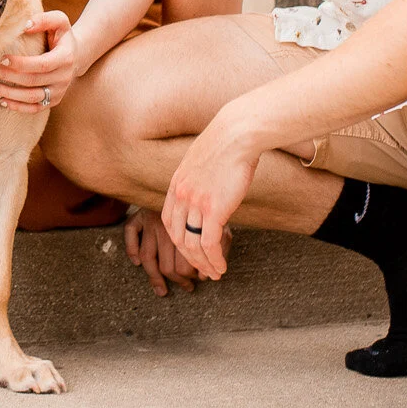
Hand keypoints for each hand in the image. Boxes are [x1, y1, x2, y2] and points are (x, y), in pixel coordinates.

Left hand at [0, 9, 75, 112]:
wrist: (75, 55)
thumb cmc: (61, 35)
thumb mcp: (59, 21)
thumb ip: (44, 19)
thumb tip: (25, 25)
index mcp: (65, 58)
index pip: (41, 64)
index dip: (20, 63)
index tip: (2, 58)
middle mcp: (64, 78)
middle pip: (32, 81)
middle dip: (8, 76)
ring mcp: (59, 92)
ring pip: (32, 97)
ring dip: (9, 93)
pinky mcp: (53, 101)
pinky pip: (34, 109)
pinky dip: (17, 107)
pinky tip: (2, 101)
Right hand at [123, 207, 226, 295]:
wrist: (205, 173)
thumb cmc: (212, 199)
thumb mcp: (222, 219)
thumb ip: (221, 243)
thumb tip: (210, 270)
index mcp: (188, 227)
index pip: (187, 262)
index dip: (196, 274)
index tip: (203, 279)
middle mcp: (169, 224)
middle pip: (168, 264)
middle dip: (180, 279)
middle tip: (189, 287)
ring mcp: (151, 219)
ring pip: (148, 256)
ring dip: (155, 277)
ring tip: (163, 290)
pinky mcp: (139, 214)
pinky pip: (131, 233)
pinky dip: (132, 249)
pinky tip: (138, 263)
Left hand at [161, 108, 261, 280]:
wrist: (237, 133)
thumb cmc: (227, 142)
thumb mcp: (202, 160)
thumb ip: (198, 178)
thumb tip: (207, 186)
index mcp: (177, 184)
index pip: (169, 221)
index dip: (178, 240)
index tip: (190, 249)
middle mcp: (182, 195)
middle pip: (178, 237)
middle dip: (190, 258)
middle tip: (201, 270)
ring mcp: (196, 203)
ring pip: (193, 244)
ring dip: (203, 264)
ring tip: (214, 273)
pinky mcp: (214, 209)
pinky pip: (209, 243)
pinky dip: (214, 260)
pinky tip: (221, 267)